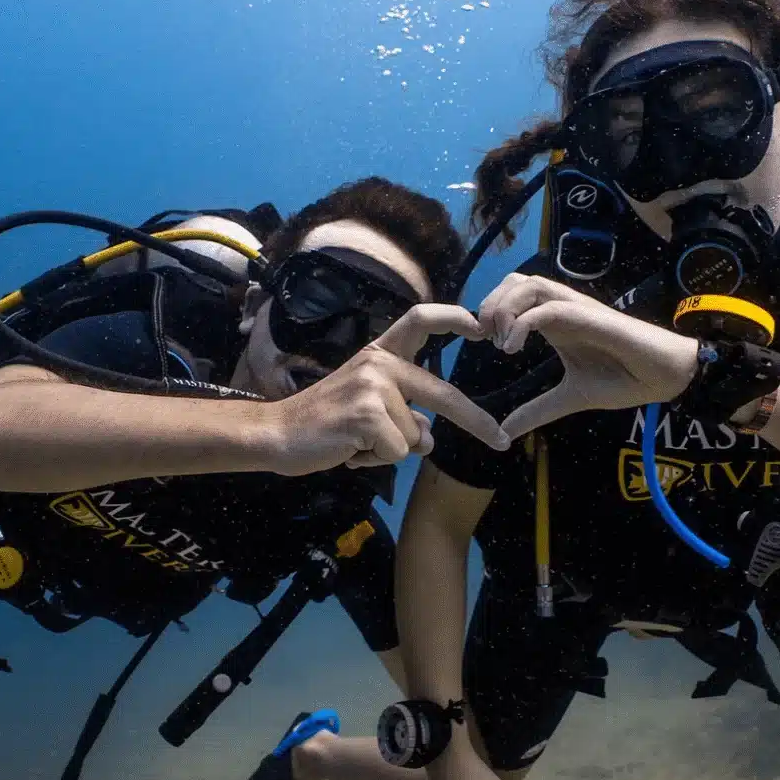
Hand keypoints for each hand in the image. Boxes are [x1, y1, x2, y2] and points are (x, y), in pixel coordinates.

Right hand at [269, 304, 509, 474]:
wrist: (278, 435)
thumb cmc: (324, 426)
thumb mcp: (370, 413)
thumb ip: (405, 417)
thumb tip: (429, 437)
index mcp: (379, 355)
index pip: (419, 321)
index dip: (453, 318)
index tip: (482, 327)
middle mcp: (379, 363)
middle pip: (442, 394)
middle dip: (477, 422)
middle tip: (502, 440)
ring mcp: (373, 386)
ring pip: (414, 436)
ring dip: (389, 451)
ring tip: (355, 442)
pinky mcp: (367, 414)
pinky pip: (398, 451)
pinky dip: (377, 461)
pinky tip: (349, 450)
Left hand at [477, 273, 699, 438]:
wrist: (666, 377)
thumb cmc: (625, 378)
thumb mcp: (571, 398)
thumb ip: (537, 411)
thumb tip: (505, 432)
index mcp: (555, 321)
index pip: (512, 294)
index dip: (490, 311)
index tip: (481, 342)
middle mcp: (562, 308)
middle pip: (513, 281)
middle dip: (490, 305)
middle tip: (485, 338)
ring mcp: (576, 309)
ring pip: (528, 284)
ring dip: (504, 309)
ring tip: (501, 343)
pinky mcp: (590, 317)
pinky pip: (548, 307)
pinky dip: (521, 323)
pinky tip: (513, 349)